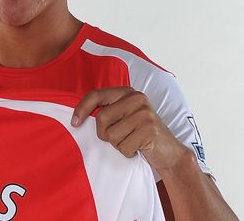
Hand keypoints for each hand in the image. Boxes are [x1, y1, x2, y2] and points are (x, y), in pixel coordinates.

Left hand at [71, 86, 189, 172]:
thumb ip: (108, 110)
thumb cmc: (140, 133)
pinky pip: (124, 147)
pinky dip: (127, 152)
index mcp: (127, 92)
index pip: (96, 95)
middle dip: (105, 134)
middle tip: (118, 137)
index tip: (74, 122)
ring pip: (111, 135)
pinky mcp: (149, 130)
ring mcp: (145, 113)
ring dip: (118, 145)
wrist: (169, 151)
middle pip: (101, 118)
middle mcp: (137, 98)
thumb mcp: (125, 115)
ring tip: (131, 141)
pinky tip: (138, 148)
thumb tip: (77, 116)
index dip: (81, 108)